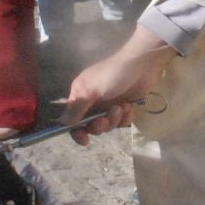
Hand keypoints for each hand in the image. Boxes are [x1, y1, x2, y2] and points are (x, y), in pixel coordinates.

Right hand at [61, 24, 174, 143]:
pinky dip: (126, 116)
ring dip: (115, 119)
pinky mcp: (124, 107)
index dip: (77, 132)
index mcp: (81, 95)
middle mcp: (93, 101)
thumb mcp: (91, 89)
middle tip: (107, 117)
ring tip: (122, 106)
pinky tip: (130, 106)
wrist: (143, 64)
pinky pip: (122, 122)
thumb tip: (61, 123)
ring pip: (108, 125)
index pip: (73, 119)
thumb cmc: (113, 74)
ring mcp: (109, 105)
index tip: (85, 140)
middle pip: (91, 126)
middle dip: (100, 124)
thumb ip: (76, 108)